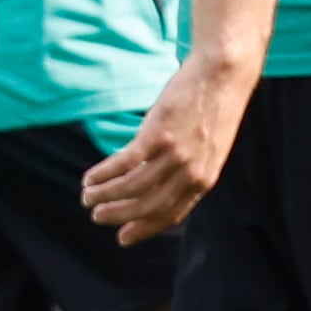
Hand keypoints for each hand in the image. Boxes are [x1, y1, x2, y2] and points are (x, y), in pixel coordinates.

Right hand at [82, 55, 257, 244]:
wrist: (222, 74)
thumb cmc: (212, 107)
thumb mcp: (206, 147)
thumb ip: (186, 168)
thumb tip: (155, 182)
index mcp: (204, 179)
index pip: (171, 215)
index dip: (144, 229)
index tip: (123, 237)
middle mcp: (191, 172)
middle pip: (147, 207)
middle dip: (118, 216)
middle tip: (97, 216)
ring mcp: (175, 155)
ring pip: (132, 188)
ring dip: (104, 196)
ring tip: (87, 196)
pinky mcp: (158, 135)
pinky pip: (123, 164)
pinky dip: (103, 174)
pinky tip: (90, 178)